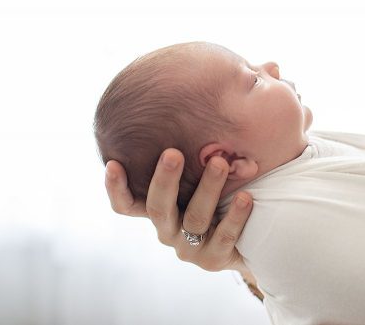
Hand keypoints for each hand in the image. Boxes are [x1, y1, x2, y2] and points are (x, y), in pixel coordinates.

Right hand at [104, 148, 252, 272]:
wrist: (251, 240)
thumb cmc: (222, 198)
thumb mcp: (202, 178)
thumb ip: (194, 157)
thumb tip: (195, 104)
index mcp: (160, 210)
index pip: (126, 205)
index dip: (116, 188)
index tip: (113, 162)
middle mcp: (168, 230)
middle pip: (158, 208)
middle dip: (165, 179)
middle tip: (172, 153)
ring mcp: (188, 247)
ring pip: (195, 218)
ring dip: (207, 188)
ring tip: (220, 162)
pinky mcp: (212, 260)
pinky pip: (224, 236)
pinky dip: (235, 215)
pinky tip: (245, 197)